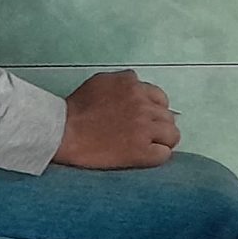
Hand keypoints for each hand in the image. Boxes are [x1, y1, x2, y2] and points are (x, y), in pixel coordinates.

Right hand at [55, 70, 179, 169]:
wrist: (65, 132)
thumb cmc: (76, 109)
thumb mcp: (100, 81)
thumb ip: (123, 82)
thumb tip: (136, 86)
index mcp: (132, 85)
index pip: (160, 98)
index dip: (155, 110)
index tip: (147, 119)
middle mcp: (142, 104)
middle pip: (168, 116)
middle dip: (159, 125)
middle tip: (146, 135)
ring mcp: (143, 128)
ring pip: (172, 134)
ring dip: (162, 140)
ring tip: (148, 146)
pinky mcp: (141, 151)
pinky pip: (164, 154)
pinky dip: (158, 156)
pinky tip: (145, 157)